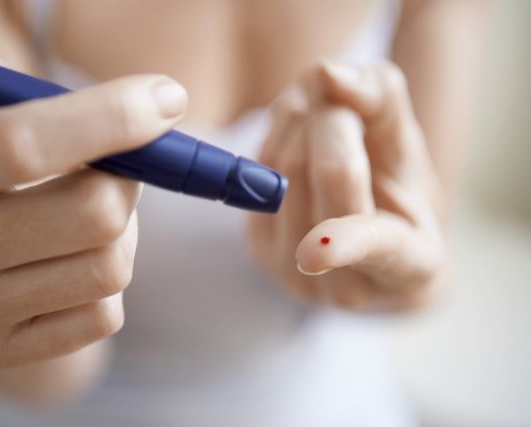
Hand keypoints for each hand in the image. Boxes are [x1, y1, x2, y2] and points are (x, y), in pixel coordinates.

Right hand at [0, 10, 187, 367]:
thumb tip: (161, 104)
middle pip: (91, 217)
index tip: (165, 102)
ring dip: (120, 233)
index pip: (19, 147)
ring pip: (109, 268)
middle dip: (130, 180)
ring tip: (84, 213)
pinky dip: (106, 283)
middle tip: (122, 164)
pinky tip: (71, 259)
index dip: (109, 122)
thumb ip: (46, 88)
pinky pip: (102, 316)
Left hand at [248, 60, 444, 310]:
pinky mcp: (259, 252)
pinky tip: (299, 142)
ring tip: (326, 125)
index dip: (344, 242)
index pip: (377, 247)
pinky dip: (277, 137)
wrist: (368, 235)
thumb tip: (325, 73)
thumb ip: (380, 101)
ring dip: (302, 120)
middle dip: (333, 116)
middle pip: (323, 174)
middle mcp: (348, 283)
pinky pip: (254, 171)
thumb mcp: (406, 144)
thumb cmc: (397, 190)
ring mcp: (296, 274)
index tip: (311, 253)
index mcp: (410, 265)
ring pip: (283, 165)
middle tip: (345, 98)